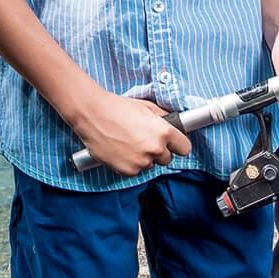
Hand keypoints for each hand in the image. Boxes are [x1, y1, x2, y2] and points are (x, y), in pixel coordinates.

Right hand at [72, 90, 191, 175]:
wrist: (93, 114)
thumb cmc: (118, 107)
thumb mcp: (146, 106)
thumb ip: (163, 117)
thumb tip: (173, 123)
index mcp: (163, 132)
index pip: (185, 148)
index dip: (178, 145)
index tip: (174, 144)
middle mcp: (155, 149)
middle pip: (167, 159)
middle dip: (159, 151)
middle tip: (145, 140)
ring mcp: (141, 162)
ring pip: (150, 165)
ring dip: (144, 158)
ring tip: (129, 143)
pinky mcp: (128, 171)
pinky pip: (136, 170)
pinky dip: (131, 163)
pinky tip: (122, 150)